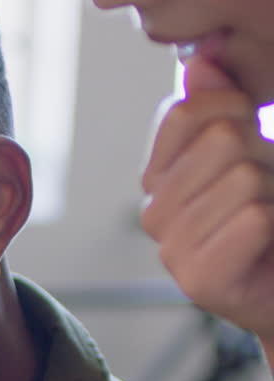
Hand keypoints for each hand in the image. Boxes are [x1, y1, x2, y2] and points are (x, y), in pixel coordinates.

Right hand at [142, 56, 273, 349]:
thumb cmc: (270, 224)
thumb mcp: (249, 153)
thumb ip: (220, 107)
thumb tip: (199, 65)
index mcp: (158, 180)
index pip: (183, 113)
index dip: (234, 110)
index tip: (252, 141)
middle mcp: (154, 213)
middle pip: (222, 139)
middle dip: (265, 157)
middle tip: (268, 194)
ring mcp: (171, 250)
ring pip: (243, 179)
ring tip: (270, 224)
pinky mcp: (197, 280)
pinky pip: (252, 218)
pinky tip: (268, 247)